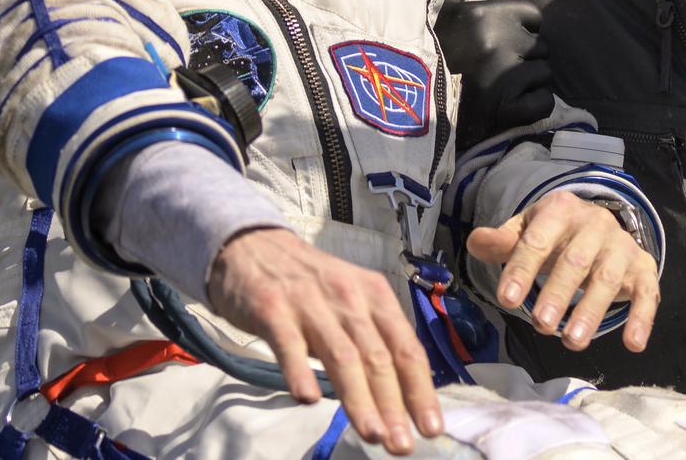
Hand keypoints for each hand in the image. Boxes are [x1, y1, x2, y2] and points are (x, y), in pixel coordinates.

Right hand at [207, 227, 440, 454]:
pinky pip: (289, 344)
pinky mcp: (272, 308)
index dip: (420, 389)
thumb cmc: (311, 283)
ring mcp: (310, 302)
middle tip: (402, 446)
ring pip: (341, 355)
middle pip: (377, 356)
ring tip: (372, 435)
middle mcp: (348, 296)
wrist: (255, 246)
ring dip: (358, 398)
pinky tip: (308, 400)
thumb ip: (373, 338)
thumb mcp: (351, 300)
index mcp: (374, 294)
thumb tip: (402, 394)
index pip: (405, 346)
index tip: (431, 428)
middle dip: (393, 404)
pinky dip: (300, 371)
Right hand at [435, 0, 553, 148]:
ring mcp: (507, 78)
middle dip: (524, 57)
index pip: (533, 16)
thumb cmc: (432, 49)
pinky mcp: (511, 110)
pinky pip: (543, 101)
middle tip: (493, 68)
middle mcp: (501, 42)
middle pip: (540, 46)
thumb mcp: (446, 4)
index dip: (520, 29)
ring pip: (543, 74)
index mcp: (488, 15)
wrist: (409, 108)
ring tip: (496, 88)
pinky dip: (530, 106)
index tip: (495, 42)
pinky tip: (505, 107)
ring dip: (527, 82)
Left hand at [467, 189, 658, 353]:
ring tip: (573, 341)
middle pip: (575, 260)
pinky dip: (641, 317)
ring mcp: (621, 245)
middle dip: (558, 293)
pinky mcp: (642, 267)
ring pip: (608, 278)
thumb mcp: (526, 231)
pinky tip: (633, 344)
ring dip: (592, 310)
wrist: (598, 224)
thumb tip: (476, 242)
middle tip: (541, 325)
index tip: (507, 299)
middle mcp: (595, 224)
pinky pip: (646, 292)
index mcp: (560, 210)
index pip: (537, 240)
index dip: (522, 269)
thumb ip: (502, 241)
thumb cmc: (554, 234)